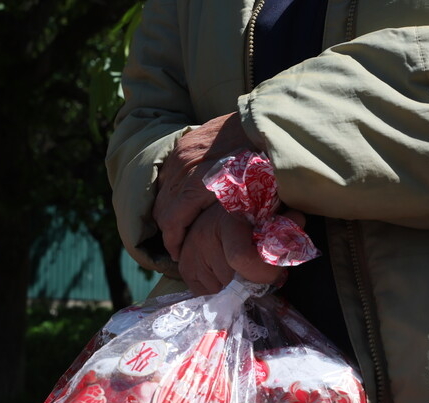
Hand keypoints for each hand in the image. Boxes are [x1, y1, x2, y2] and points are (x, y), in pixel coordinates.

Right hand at [154, 112, 252, 259]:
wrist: (266, 122)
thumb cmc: (264, 161)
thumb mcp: (252, 195)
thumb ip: (232, 217)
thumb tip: (222, 241)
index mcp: (199, 182)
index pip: (172, 220)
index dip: (173, 241)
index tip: (179, 254)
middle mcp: (184, 166)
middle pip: (162, 206)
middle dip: (168, 228)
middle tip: (179, 244)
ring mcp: (182, 152)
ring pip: (162, 190)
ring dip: (169, 209)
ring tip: (181, 223)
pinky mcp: (185, 142)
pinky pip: (168, 173)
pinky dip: (172, 190)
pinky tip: (185, 199)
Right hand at [177, 204, 299, 294]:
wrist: (216, 209)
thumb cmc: (247, 213)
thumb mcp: (268, 213)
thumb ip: (284, 222)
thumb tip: (297, 221)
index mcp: (228, 221)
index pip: (241, 258)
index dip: (262, 272)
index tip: (274, 271)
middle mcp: (204, 236)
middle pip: (234, 280)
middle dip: (251, 280)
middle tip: (260, 270)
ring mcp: (190, 254)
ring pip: (221, 289)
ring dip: (233, 286)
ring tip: (239, 268)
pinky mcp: (184, 268)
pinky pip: (206, 293)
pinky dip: (219, 289)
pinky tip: (224, 273)